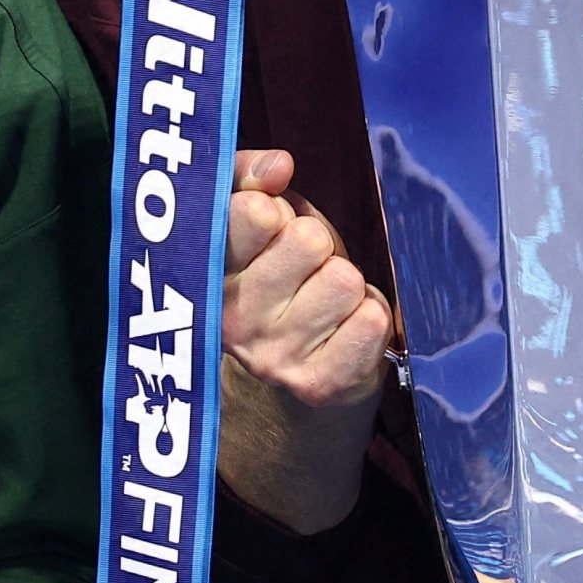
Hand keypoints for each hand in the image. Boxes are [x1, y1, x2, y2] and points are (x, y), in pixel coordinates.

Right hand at [218, 147, 394, 534]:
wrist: (282, 417)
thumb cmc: (274, 301)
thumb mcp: (246, 237)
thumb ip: (249, 180)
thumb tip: (278, 164)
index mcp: (209, 274)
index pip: (247, 210)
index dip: (274, 209)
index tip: (270, 224)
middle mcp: (234, 319)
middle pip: (308, 239)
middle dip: (318, 250)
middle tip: (304, 280)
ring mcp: (277, 356)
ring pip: (344, 278)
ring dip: (347, 288)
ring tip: (325, 311)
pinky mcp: (323, 384)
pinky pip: (373, 317)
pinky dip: (370, 321)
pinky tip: (345, 338)